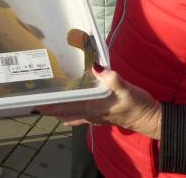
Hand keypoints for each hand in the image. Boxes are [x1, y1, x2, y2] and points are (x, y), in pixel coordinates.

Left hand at [34, 65, 161, 139]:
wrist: (150, 118)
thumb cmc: (137, 105)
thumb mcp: (126, 89)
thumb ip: (111, 78)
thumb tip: (96, 67)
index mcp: (92, 108)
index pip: (65, 108)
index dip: (49, 106)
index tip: (35, 103)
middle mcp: (90, 114)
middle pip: (64, 112)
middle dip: (50, 107)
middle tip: (37, 97)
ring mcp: (95, 116)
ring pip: (71, 114)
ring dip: (59, 109)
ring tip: (48, 98)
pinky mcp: (100, 114)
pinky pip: (80, 113)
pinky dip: (71, 109)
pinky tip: (69, 100)